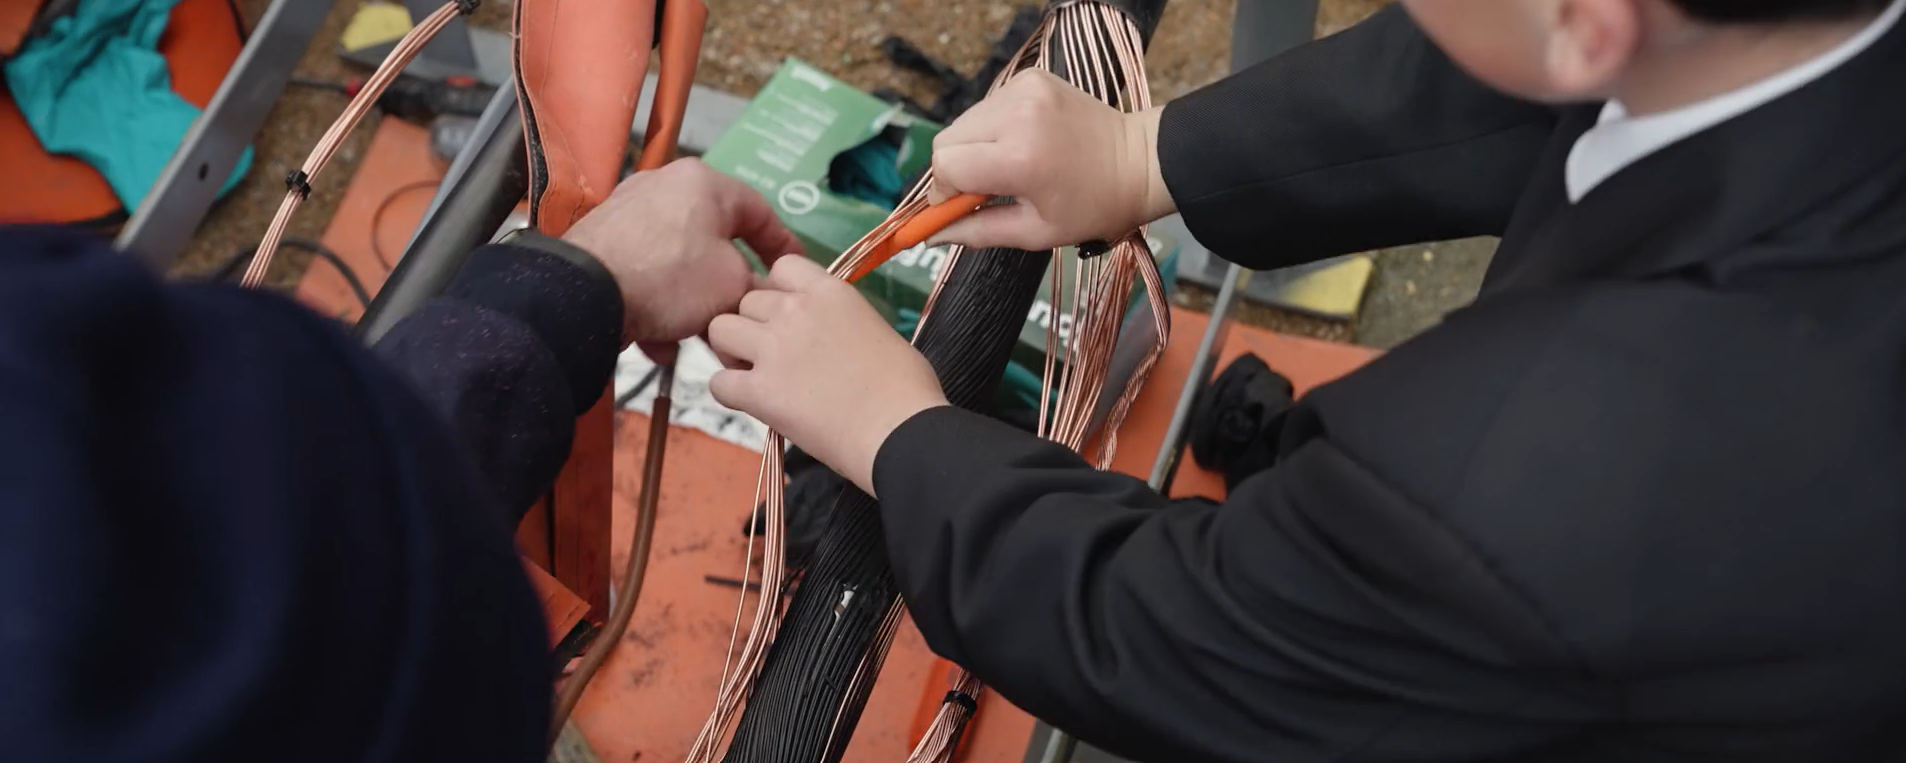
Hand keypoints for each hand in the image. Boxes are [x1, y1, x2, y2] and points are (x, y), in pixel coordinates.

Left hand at [563, 159, 802, 354]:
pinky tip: (657, 342)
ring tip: (698, 340)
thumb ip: (757, 288)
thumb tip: (764, 296)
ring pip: (679, 264)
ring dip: (694, 304)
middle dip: (730, 289)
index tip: (795, 274)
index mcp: (704, 183)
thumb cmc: (671, 278)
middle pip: (715, 242)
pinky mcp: (601, 242)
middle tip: (743, 318)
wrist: (584, 294)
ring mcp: (628, 213)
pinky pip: (646, 274)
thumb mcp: (732, 286)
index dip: (784, 247)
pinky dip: (658, 305)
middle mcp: (664, 187)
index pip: (760, 212)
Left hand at [706, 256, 947, 494]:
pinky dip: (729, 392)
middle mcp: (795, 311)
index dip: (779, 290)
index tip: (790, 316)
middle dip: (754, 324)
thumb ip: (842, 323)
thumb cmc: (906, 386)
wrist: (899, 429)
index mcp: (830, 292)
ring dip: (732, 351)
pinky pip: (718, 383)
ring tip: (753, 373)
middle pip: (747, 300)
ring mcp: (773, 349)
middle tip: (772, 354)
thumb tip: (831, 339)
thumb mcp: (878, 330)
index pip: (782, 267)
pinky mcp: (758, 391)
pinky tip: (751, 403)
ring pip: (720, 330)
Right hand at [928, 69, 1172, 250]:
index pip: (946, 165)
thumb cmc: (1092, 206)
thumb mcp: (1035, 232)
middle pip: (947, 140)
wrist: (1140, 161)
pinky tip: (1022, 141)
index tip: (959, 205)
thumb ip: (977, 231)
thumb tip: (930, 236)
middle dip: (955, 169)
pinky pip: (988, 105)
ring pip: (964, 121)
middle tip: (985, 189)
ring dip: (974, 147)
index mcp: (1020, 157)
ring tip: (1009, 165)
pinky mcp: (1031, 76)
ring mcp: (1024, 89)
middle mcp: (1017, 114)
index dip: (943, 191)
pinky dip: (993, 127)